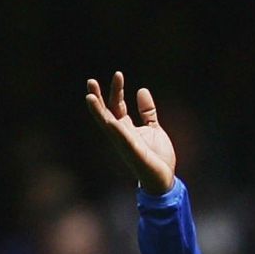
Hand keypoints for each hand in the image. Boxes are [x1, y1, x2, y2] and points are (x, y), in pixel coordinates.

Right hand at [84, 72, 176, 193]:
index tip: (118, 74)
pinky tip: (111, 122)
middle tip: (91, 81)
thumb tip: (142, 90)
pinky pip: (124, 141)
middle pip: (106, 112)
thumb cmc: (157, 156)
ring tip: (90, 97)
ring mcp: (125, 144)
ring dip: (98, 112)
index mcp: (126, 128)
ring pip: (107, 125)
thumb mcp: (154, 128)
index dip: (116, 90)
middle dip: (98, 97)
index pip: (116, 105)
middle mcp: (121, 135)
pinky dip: (117, 132)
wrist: (164, 179)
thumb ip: (147, 111)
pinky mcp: (133, 154)